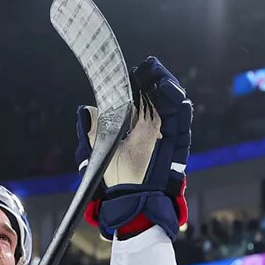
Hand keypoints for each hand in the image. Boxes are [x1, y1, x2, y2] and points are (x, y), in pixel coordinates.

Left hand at [77, 56, 191, 239]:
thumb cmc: (114, 176)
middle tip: (149, 66)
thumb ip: (90, 130)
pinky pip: (181, 122)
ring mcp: (166, 135)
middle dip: (155, 79)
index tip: (133, 70)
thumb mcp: (97, 149)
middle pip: (158, 97)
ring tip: (159, 75)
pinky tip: (171, 91)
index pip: (141, 98)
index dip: (139, 83)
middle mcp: (153, 127)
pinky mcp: (176, 144)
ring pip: (172, 105)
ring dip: (168, 87)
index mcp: (135, 126)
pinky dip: (178, 106)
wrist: (129, 198)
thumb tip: (84, 109)